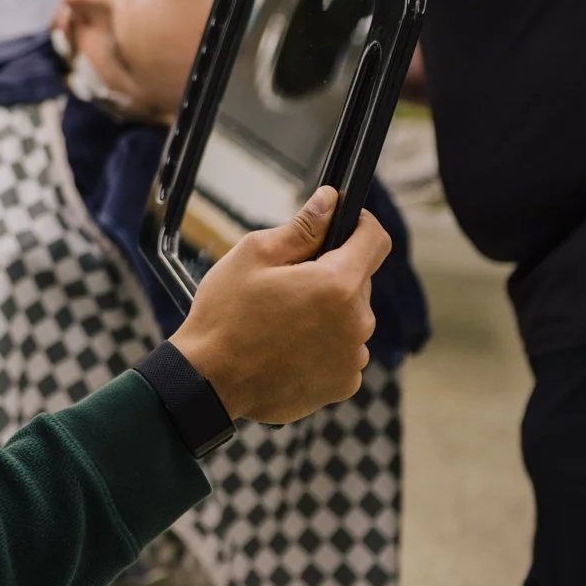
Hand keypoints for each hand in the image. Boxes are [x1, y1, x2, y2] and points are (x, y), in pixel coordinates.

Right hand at [169, 187, 390, 425]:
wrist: (210, 380)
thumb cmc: (226, 314)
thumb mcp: (254, 255)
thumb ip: (301, 228)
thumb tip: (330, 201)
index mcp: (337, 284)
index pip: (375, 240)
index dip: (360, 224)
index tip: (341, 224)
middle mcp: (357, 322)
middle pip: (358, 281)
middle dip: (330, 274)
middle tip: (286, 283)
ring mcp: (353, 357)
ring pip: (350, 317)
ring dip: (328, 311)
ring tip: (282, 320)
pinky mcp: (344, 383)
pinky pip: (344, 350)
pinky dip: (324, 345)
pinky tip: (288, 347)